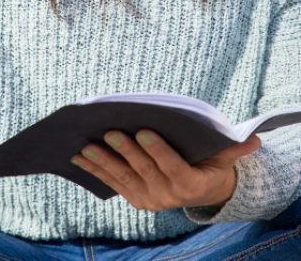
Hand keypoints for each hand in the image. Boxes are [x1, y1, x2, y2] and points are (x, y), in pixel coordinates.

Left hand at [71, 129, 260, 210]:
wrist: (202, 191)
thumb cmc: (211, 163)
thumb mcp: (225, 156)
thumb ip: (234, 148)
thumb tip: (253, 139)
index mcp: (190, 184)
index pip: (172, 167)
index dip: (157, 150)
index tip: (143, 131)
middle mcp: (167, 196)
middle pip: (143, 171)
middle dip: (125, 151)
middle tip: (109, 131)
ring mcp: (148, 199)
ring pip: (123, 178)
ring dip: (102, 162)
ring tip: (86, 146)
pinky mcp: (134, 197)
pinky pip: (112, 182)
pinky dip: (95, 169)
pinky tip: (78, 157)